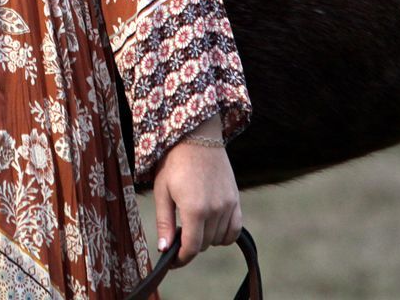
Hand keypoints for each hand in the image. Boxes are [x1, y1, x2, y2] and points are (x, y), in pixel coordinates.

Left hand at [148, 117, 241, 292]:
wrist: (197, 137)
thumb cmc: (174, 163)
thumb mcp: (162, 191)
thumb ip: (165, 222)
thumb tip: (165, 249)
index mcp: (195, 209)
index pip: (191, 248)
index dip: (181, 259)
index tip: (173, 261)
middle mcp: (215, 210)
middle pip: (204, 244)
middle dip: (190, 243)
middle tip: (178, 230)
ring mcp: (229, 205)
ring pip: (218, 239)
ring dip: (205, 237)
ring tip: (192, 221)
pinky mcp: (236, 200)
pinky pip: (235, 230)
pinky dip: (224, 233)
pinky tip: (211, 224)